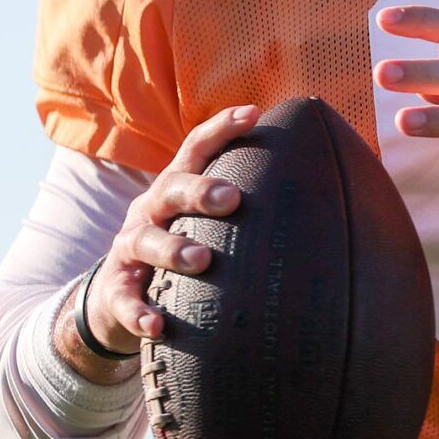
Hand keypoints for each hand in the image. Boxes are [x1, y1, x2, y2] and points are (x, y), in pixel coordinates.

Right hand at [61, 104, 257, 374]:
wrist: (118, 299)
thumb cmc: (181, 250)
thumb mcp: (204, 223)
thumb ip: (245, 211)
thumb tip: (322, 199)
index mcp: (175, 188)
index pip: (196, 148)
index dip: (221, 128)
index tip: (254, 113)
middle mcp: (149, 210)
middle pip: (170, 188)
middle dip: (200, 191)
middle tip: (233, 199)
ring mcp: (129, 249)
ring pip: (144, 240)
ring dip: (173, 249)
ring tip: (202, 260)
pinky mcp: (116, 290)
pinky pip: (124, 300)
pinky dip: (139, 312)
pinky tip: (157, 326)